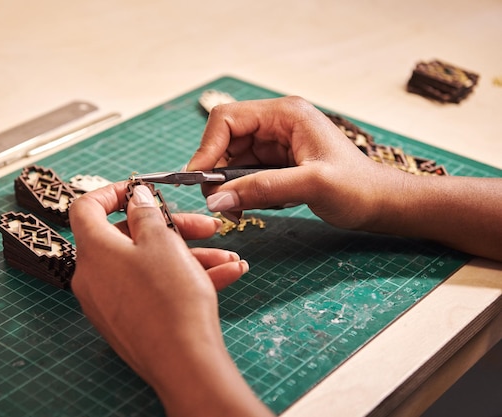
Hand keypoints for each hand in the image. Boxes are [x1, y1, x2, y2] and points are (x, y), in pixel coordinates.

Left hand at [69, 182, 272, 415]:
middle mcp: (94, 276)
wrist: (184, 362)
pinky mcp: (128, 320)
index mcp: (94, 250)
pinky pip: (153, 289)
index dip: (113, 192)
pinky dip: (184, 280)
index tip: (141, 190)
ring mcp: (110, 301)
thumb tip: (135, 198)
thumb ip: (146, 213)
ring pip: (149, 265)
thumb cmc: (170, 298)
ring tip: (228, 258)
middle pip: (130, 237)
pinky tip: (225, 275)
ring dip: (189, 257)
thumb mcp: (162, 242)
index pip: (86, 207)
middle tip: (206, 228)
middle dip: (174, 228)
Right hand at [187, 96, 501, 260]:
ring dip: (227, 186)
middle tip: (217, 203)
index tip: (198, 179)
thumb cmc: (359, 188)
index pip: (228, 120)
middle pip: (226, 140)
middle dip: (216, 171)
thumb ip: (262, 189)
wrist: (383, 205)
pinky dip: (240, 192)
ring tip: (235, 211)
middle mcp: (277, 125)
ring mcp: (277, 144)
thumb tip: (216, 200)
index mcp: (286, 114)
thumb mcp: (311, 185)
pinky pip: (245, 174)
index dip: (207, 148)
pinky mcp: (278, 164)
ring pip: (232, 160)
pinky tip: (249, 208)